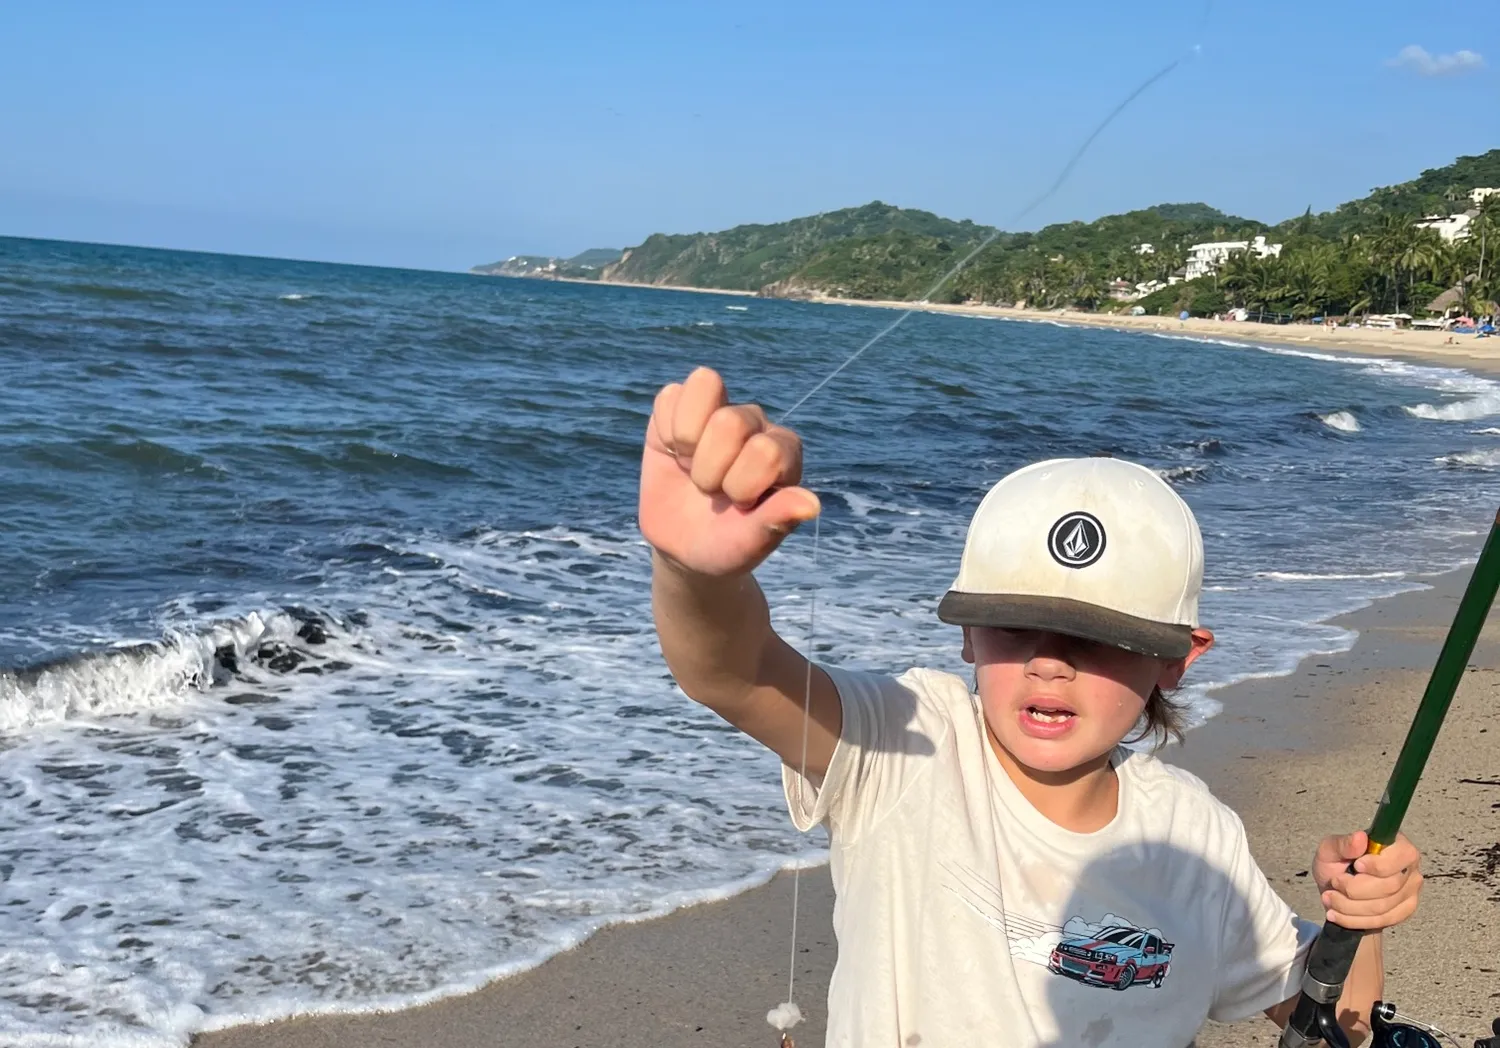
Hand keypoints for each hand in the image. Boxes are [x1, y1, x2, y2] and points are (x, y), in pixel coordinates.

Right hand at [639, 366, 819, 576]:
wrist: (685, 546)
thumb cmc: (726, 544)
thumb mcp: (750, 543)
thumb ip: (777, 520)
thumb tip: (811, 504)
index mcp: (784, 453)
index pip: (767, 451)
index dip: (742, 485)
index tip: (738, 506)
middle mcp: (756, 424)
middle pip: (730, 421)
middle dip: (710, 469)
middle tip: (710, 490)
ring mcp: (719, 410)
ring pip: (705, 384)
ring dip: (687, 439)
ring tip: (691, 466)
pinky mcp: (681, 407)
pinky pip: (670, 395)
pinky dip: (664, 431)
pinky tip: (673, 454)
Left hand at [1312, 831, 1422, 930]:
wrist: (1337, 891)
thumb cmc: (1336, 864)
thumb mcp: (1330, 849)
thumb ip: (1342, 843)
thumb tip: (1360, 837)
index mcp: (1397, 845)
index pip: (1401, 856)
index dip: (1378, 865)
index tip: (1356, 866)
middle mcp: (1410, 867)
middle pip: (1389, 886)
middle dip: (1354, 888)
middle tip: (1334, 883)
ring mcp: (1411, 891)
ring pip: (1383, 906)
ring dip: (1349, 906)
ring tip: (1329, 898)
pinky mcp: (1405, 911)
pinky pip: (1382, 921)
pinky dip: (1354, 920)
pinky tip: (1336, 914)